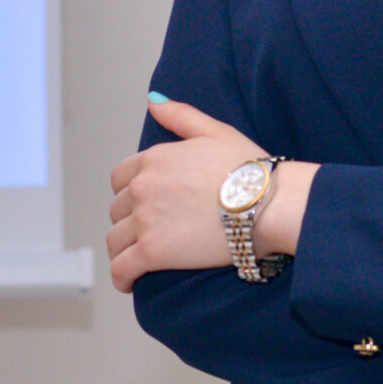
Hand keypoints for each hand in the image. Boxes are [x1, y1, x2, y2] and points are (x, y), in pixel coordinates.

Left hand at [108, 98, 315, 292]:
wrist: (266, 204)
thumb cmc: (250, 170)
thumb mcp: (216, 131)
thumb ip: (180, 115)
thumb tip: (153, 101)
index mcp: (153, 159)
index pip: (120, 178)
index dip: (131, 194)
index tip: (146, 206)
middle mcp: (142, 187)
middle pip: (117, 209)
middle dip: (129, 221)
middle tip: (150, 233)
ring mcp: (145, 219)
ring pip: (115, 240)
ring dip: (124, 250)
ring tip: (138, 259)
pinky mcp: (152, 251)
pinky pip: (122, 268)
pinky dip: (122, 277)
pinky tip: (129, 282)